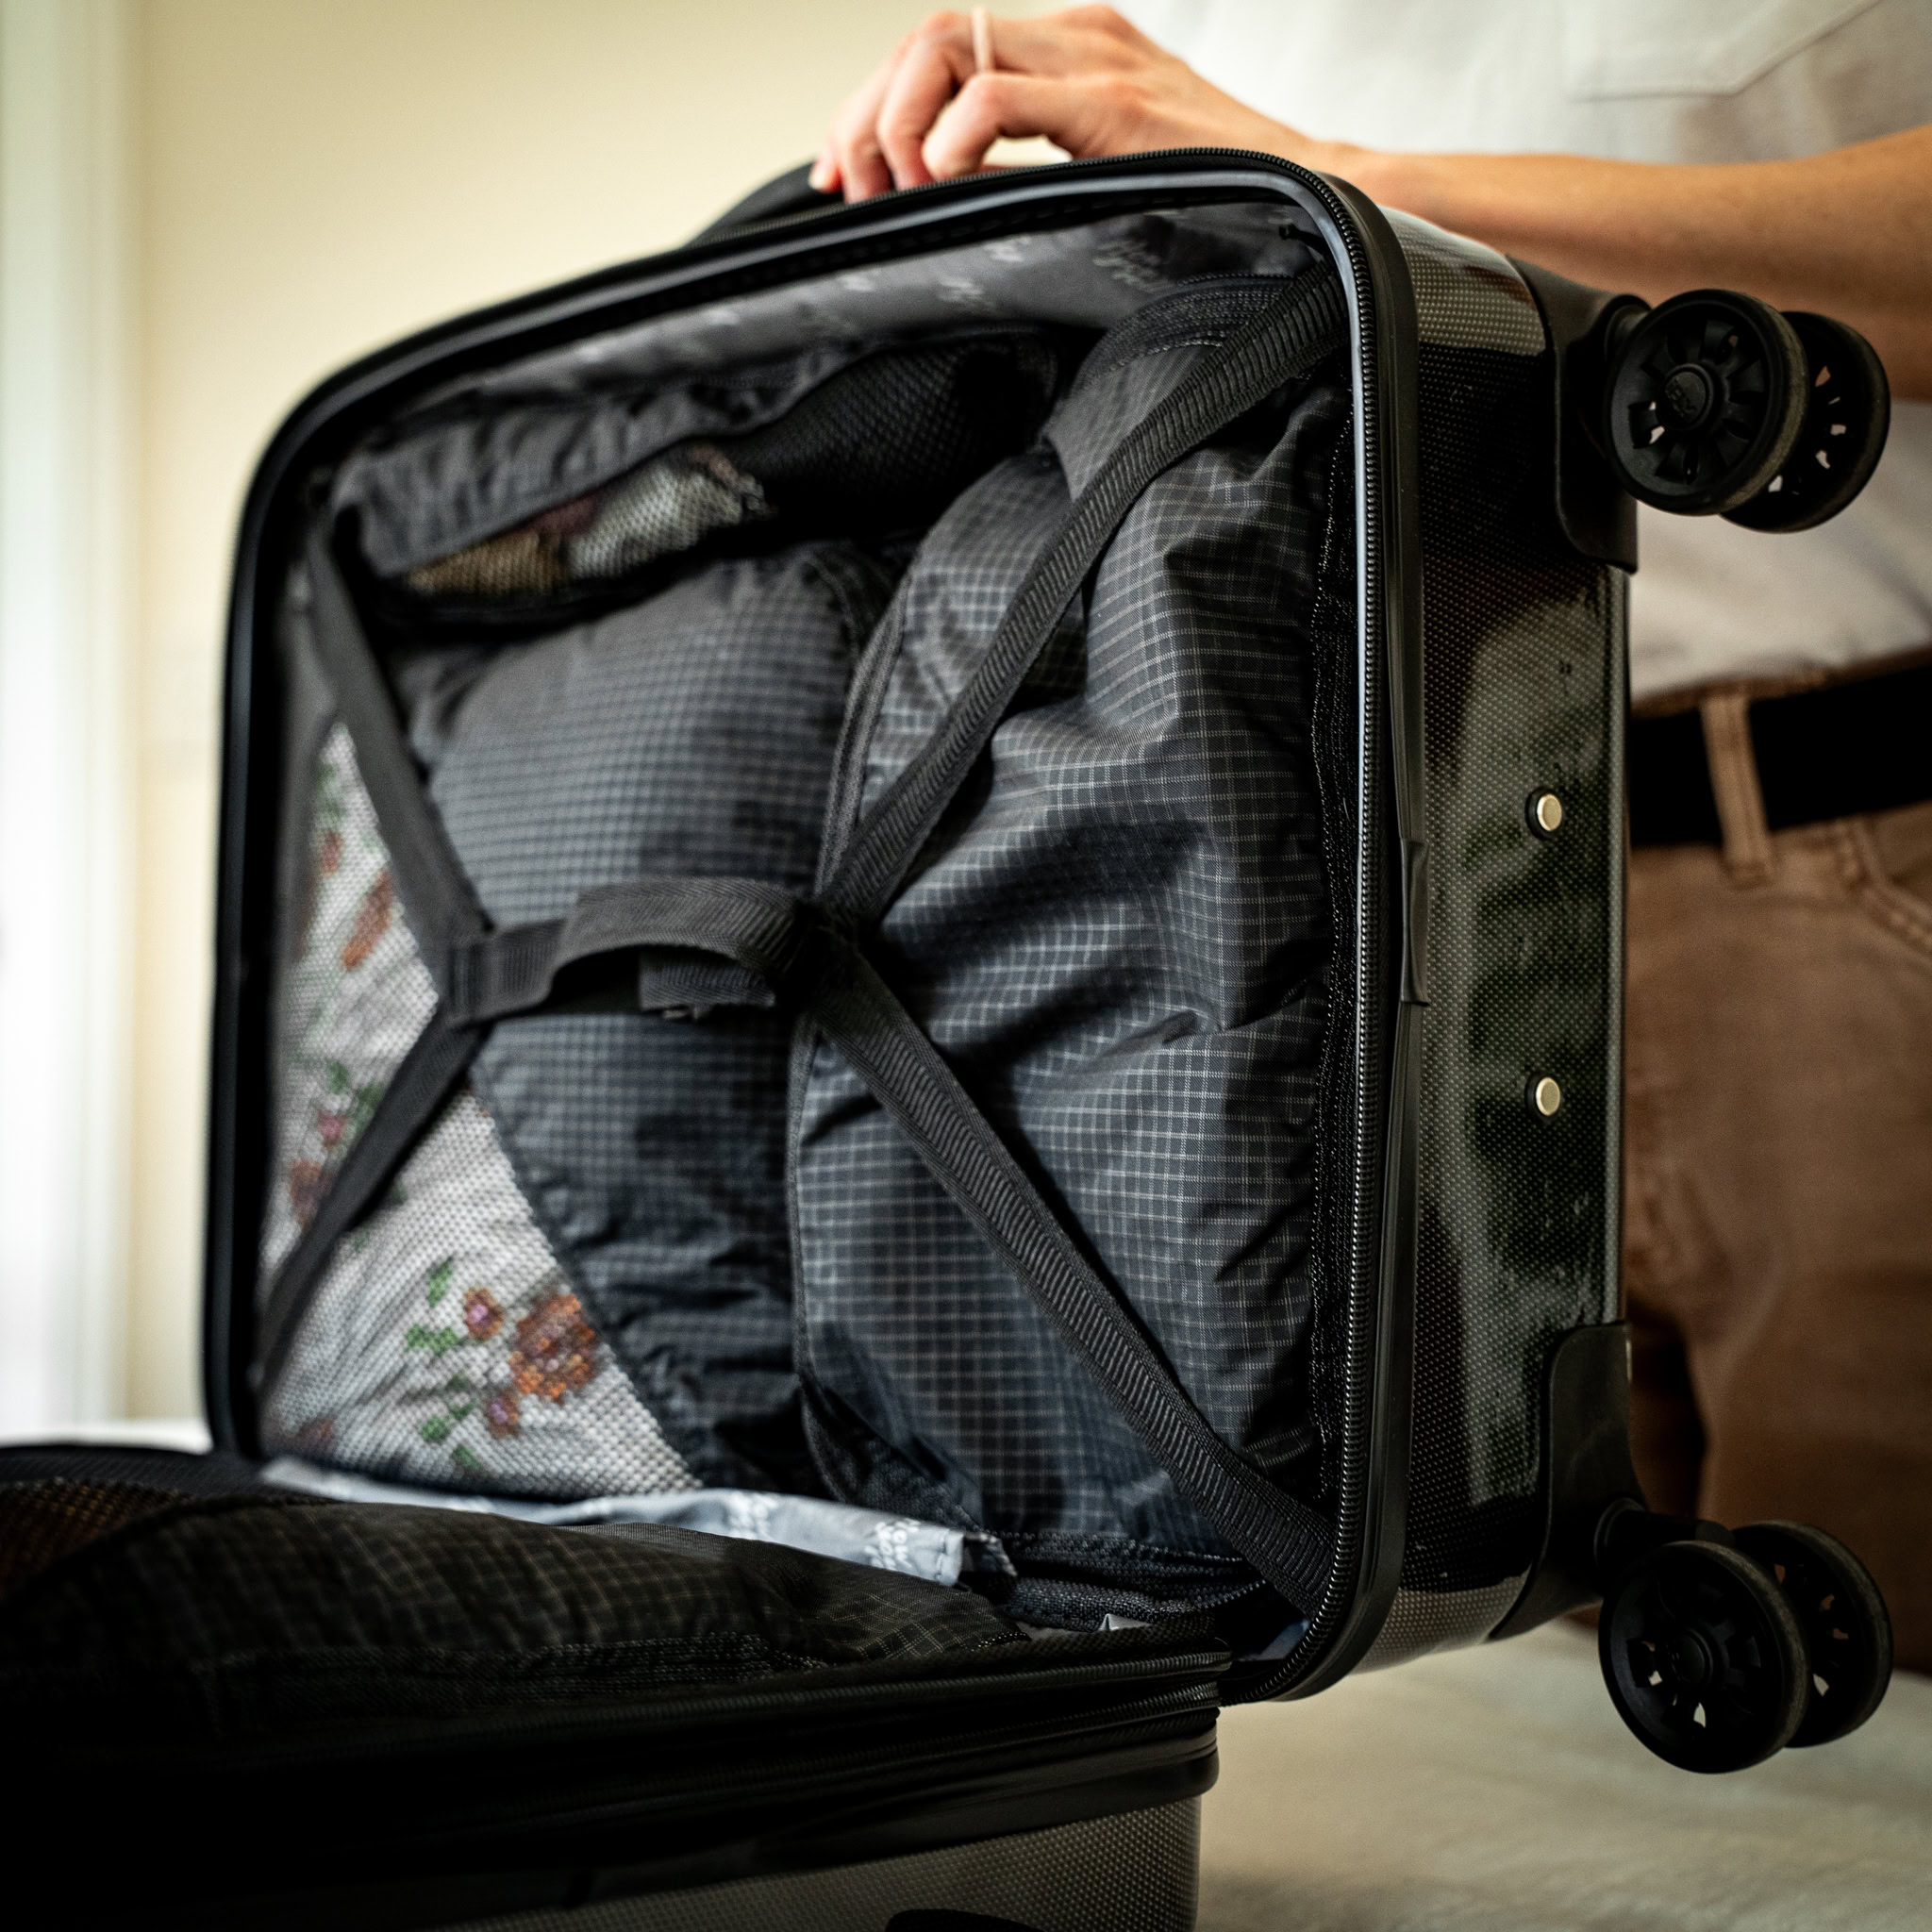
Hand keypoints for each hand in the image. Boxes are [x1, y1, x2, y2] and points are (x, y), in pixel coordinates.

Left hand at [810, 6, 1335, 201]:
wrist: (1316, 201)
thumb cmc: (1219, 201)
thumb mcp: (1107, 170)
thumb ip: (1037, 166)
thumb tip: (950, 208)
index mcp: (1071, 49)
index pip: (938, 46)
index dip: (873, 105)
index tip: (845, 175)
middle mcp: (1076, 37)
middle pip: (924, 38)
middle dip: (865, 115)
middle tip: (850, 188)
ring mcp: (1093, 61)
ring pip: (943, 49)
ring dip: (896, 125)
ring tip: (895, 192)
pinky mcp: (1112, 102)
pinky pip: (993, 97)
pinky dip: (948, 140)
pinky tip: (946, 186)